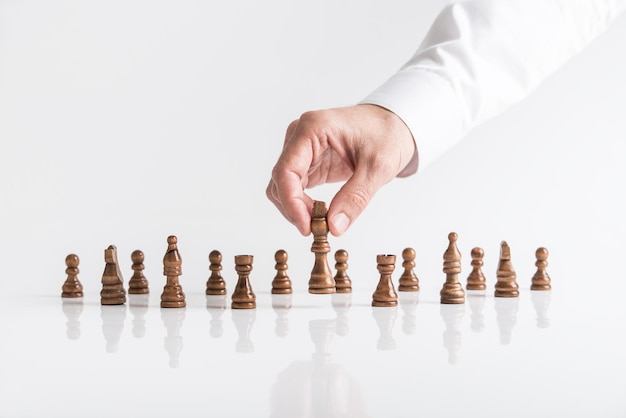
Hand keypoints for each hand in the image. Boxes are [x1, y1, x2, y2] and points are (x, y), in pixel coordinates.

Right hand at [266, 104, 415, 235]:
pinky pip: (294, 187)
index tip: (306, 227)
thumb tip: (334, 227)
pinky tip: (320, 215)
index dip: (291, 203)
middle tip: (318, 229)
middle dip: (294, 209)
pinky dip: (302, 205)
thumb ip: (355, 198)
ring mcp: (301, 148)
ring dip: (296, 209)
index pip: (286, 170)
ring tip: (322, 223)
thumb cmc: (387, 135)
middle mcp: (300, 136)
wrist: (394, 124)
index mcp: (312, 128)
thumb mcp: (378, 167)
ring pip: (283, 187)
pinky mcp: (308, 162)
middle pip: (280, 180)